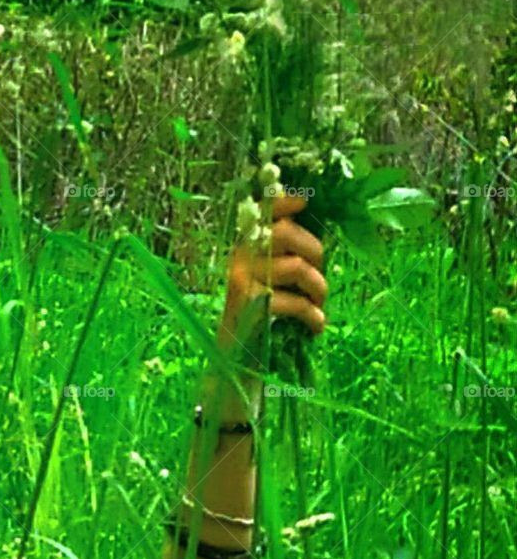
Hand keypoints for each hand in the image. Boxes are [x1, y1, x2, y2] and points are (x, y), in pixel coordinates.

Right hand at [219, 193, 326, 351]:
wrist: (237, 357)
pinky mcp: (252, 305)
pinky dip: (313, 316)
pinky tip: (316, 327)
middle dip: (315, 252)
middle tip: (321, 278)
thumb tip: (316, 242)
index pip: (262, 212)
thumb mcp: (271, 280)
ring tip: (319, 307)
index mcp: (245, 246)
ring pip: (297, 266)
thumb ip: (285, 256)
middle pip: (286, 232)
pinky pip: (295, 302)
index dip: (284, 201)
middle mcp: (240, 257)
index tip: (306, 201)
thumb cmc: (262, 316)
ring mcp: (243, 279)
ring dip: (319, 288)